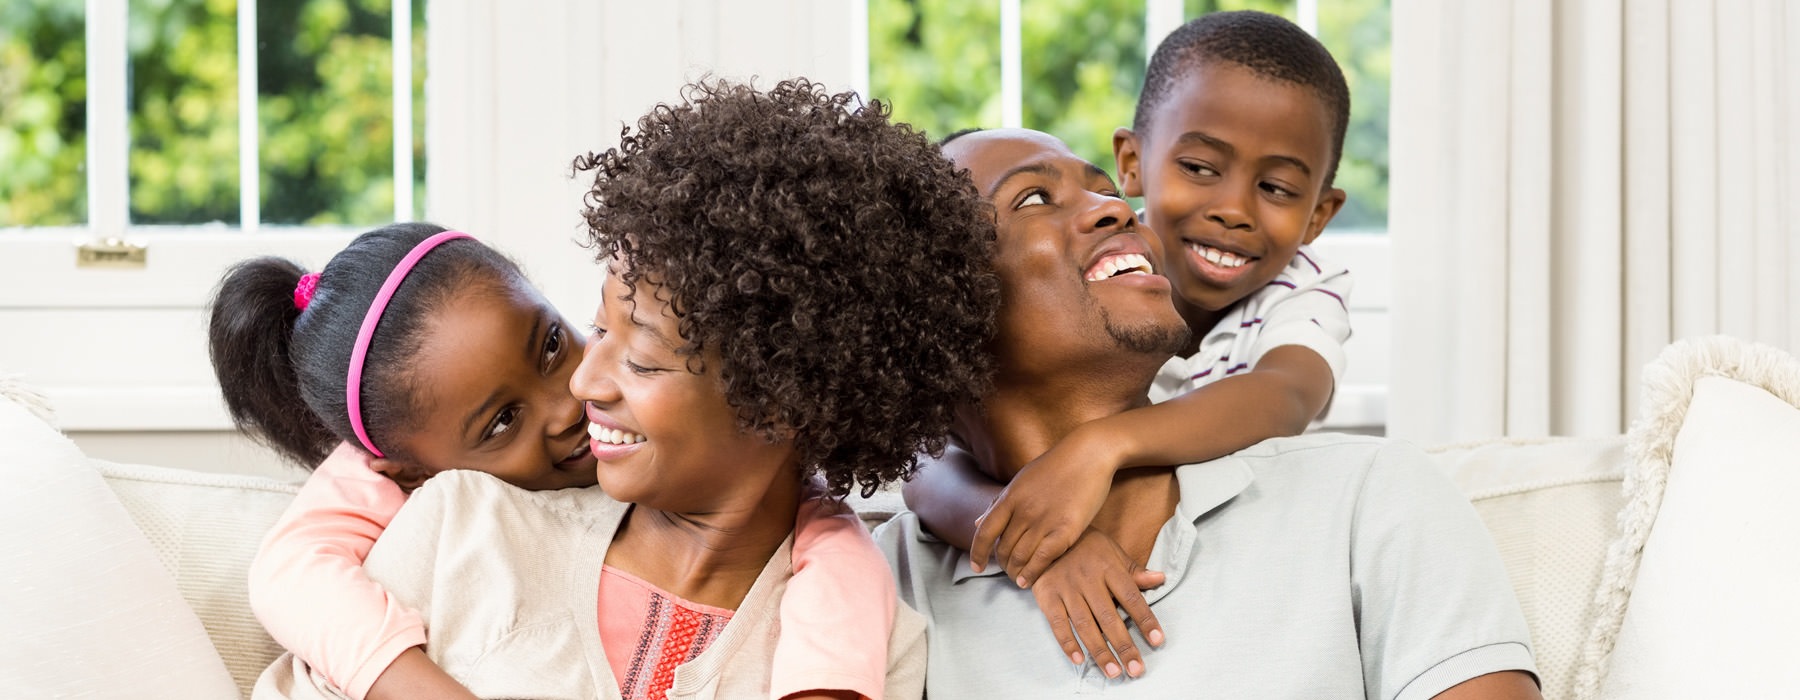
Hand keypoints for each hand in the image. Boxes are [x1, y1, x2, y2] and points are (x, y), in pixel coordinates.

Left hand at [970, 426, 1116, 585]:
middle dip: (1001, 565)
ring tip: (1017, 579)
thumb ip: (999, 502)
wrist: (1090, 454)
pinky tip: (1028, 582)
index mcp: (1010, 497)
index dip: (977, 552)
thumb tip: (977, 521)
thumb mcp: (1022, 480)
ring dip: (1015, 573)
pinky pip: (1042, 559)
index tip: (976, 567)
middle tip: (1007, 571)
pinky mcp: (1066, 530)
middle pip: (1003, 548)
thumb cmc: (1056, 466)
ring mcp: (1044, 521)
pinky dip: (1032, 574)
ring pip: (1020, 557)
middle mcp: (1023, 511)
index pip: (985, 531)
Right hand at [1027, 528, 1166, 679]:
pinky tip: (1079, 660)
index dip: (1145, 620)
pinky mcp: (1046, 596)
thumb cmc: (1085, 545)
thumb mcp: (1112, 550)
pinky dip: (1068, 643)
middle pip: (1109, 618)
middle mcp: (1088, 579)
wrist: (1045, 531)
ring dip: (1100, 651)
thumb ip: (1134, 570)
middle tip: (1136, 669)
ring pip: (1085, 625)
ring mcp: (1066, 588)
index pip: (1132, 598)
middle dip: (1124, 646)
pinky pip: (1058, 624)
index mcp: (1108, 568)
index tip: (1158, 640)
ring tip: (1113, 672)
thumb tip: (1161, 578)